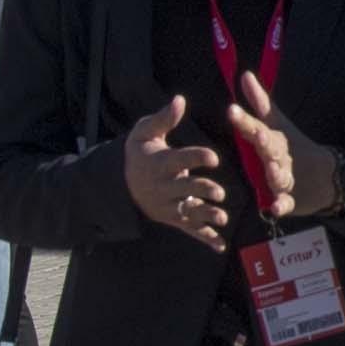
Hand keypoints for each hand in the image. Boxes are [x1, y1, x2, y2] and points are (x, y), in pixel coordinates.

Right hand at [124, 94, 231, 243]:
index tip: (214, 157)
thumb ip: (164, 119)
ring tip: (222, 217)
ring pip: (189, 212)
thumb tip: (180, 100)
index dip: (196, 158)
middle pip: (184, 189)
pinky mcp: (173, 218)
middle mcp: (163, 187)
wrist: (121, 183)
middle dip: (202, 190)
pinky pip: (190, 230)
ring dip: (206, 216)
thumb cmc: (140, 152)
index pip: (179, 160)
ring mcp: (168, 205)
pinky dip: (205, 238)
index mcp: (159, 163)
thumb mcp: (145, 132)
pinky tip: (221, 245)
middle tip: (219, 192)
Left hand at [227, 87, 336, 225]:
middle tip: (260, 135)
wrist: (325, 176)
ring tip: (273, 172)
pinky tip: (274, 208)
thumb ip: (259, 102)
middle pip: (272, 150)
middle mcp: (279, 157)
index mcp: (272, 138)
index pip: (256, 127)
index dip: (245, 119)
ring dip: (277, 174)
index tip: (231, 110)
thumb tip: (244, 74)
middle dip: (266, 142)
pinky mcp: (290, 199)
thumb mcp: (276, 124)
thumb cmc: (292, 147)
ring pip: (280, 176)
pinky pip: (285, 203)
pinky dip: (281, 205)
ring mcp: (287, 177)